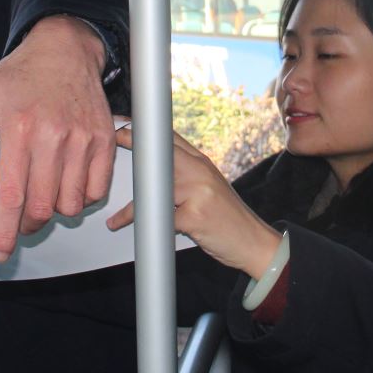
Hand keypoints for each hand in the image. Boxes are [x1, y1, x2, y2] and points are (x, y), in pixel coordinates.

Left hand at [0, 15, 114, 262]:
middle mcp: (53, 136)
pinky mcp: (104, 140)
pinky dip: (83, 197)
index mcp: (19, 129)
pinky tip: (69, 184)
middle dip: (29, 223)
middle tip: (21, 219)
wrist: (66, 50)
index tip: (0, 251)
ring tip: (46, 196)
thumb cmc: (22, 74)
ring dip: (57, 210)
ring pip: (72, 202)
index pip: (11, 194)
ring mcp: (82, 140)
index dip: (4, 230)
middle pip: (43, 206)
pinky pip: (97, 189)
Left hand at [107, 125, 282, 278]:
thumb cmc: (229, 220)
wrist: (255, 243)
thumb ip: (186, 177)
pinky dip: (139, 222)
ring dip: (133, 204)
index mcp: (203, 163)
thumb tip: (155, 172)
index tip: (126, 129)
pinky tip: (125, 225)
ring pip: (157, 186)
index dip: (147, 133)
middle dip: (137, 145)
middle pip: (163, 152)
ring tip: (117, 215)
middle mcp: (201, 172)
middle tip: (117, 140)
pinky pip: (159, 217)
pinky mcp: (195, 215)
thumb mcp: (209, 190)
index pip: (172, 139)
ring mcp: (199, 191)